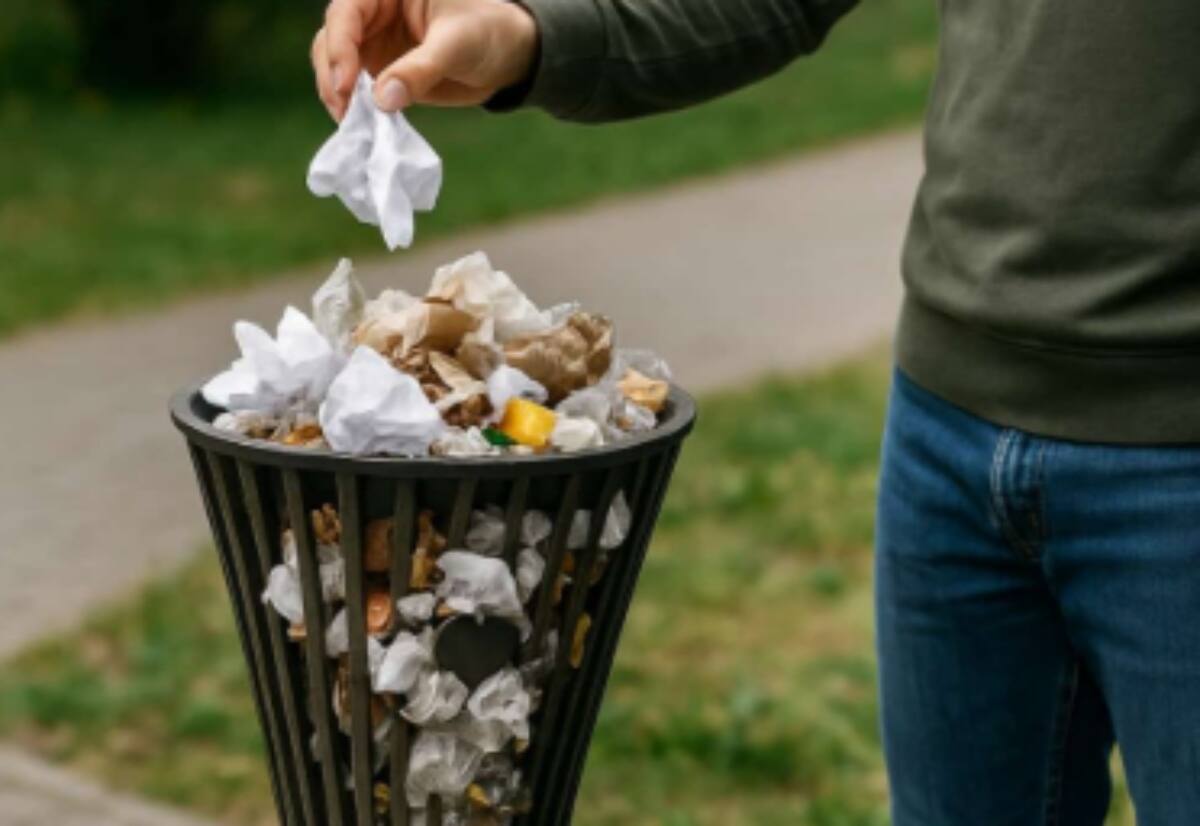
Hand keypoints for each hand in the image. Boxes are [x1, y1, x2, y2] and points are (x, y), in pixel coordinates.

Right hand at [313, 0, 538, 120]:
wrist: (507, 55)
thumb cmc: (487, 32)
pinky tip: (362, 128)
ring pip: (335, 66)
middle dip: (332, 76)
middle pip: (331, 40)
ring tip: (353, 124)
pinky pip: (355, 89)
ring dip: (338, 96)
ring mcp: (372, 43)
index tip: (346, 85)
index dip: (339, 47)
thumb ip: (420, 70)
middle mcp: (373, 13)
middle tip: (345, 112)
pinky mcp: (379, 71)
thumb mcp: (457, 45)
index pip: (346, 12)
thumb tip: (382, 99)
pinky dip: (355, 108)